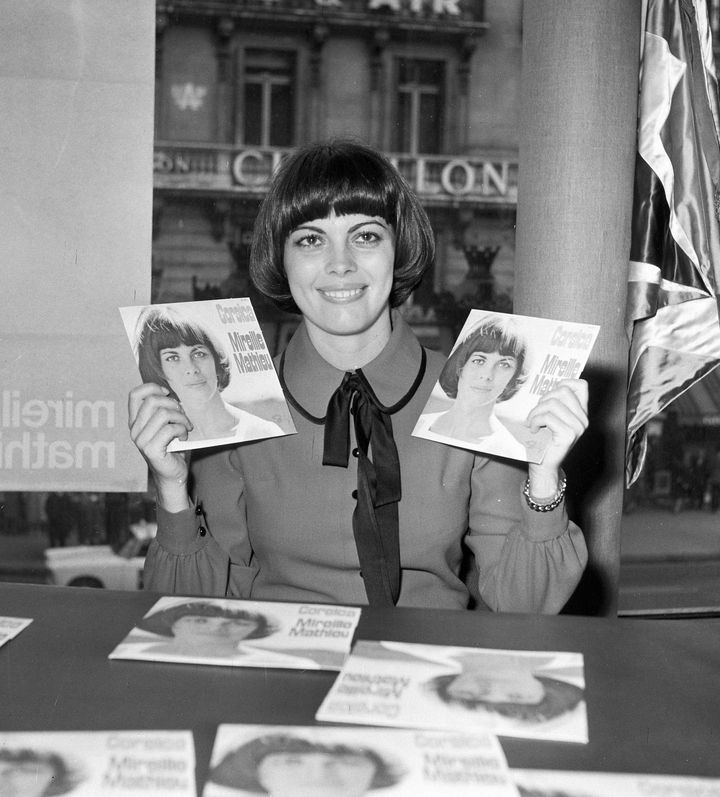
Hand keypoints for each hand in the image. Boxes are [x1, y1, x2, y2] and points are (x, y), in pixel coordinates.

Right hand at [128, 382, 192, 509]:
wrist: (174, 474)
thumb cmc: (173, 448)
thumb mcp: (167, 425)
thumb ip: (164, 410)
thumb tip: (174, 395)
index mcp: (136, 421)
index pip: (135, 394)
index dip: (152, 388)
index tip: (168, 394)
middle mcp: (134, 430)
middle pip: (152, 401)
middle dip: (173, 404)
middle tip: (183, 416)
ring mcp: (141, 440)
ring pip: (163, 414)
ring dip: (181, 418)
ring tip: (186, 427)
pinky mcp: (151, 449)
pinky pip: (170, 429)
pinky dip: (182, 430)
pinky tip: (184, 438)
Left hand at [526, 378, 588, 496]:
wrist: (543, 465)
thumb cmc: (543, 440)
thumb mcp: (550, 416)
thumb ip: (553, 402)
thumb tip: (544, 383)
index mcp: (581, 412)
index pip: (581, 385)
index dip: (564, 382)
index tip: (549, 393)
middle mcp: (583, 418)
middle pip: (563, 391)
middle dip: (543, 399)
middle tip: (536, 412)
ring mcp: (578, 427)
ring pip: (553, 403)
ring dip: (536, 412)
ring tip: (531, 422)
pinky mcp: (569, 435)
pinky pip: (548, 417)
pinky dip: (535, 421)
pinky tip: (533, 429)